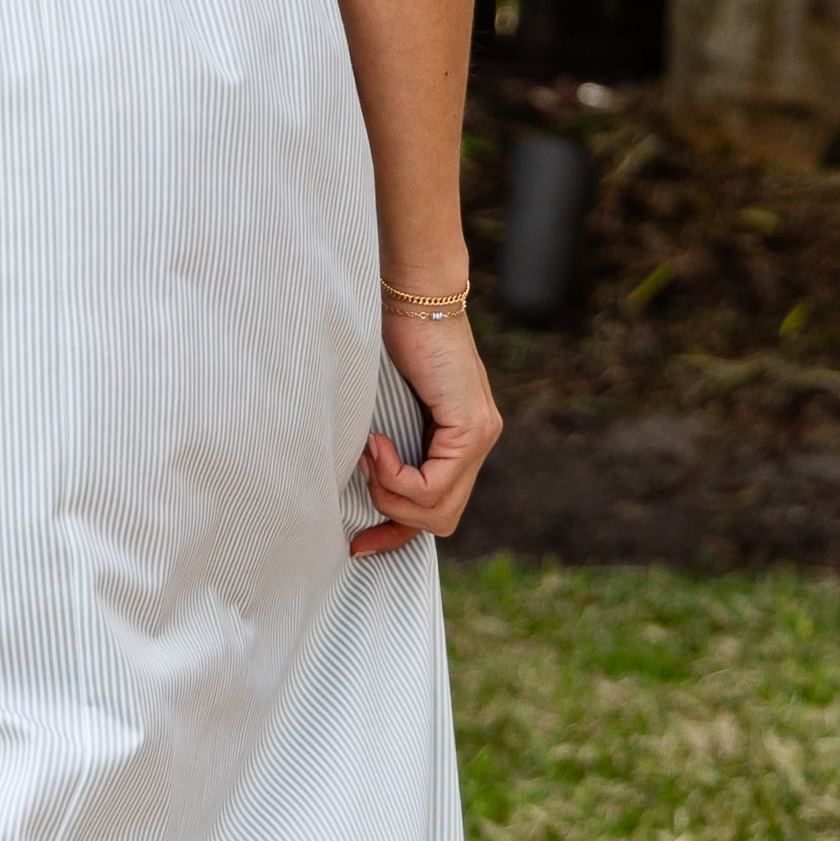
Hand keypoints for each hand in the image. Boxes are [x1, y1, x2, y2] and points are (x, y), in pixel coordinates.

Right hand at [353, 307, 501, 555]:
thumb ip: (390, 444)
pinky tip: (376, 446)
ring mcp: (480, 437)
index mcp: (460, 440)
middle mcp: (479, 443)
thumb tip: (361, 480)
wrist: (412, 295)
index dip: (397, 534)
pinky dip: (396, 476)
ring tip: (370, 454)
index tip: (359, 545)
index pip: (439, 510)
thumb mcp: (387, 408)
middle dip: (394, 513)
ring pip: (438, 510)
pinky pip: (434, 485)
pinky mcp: (472, 428)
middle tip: (364, 474)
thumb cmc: (391, 339)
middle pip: (441, 520)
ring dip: (391, 492)